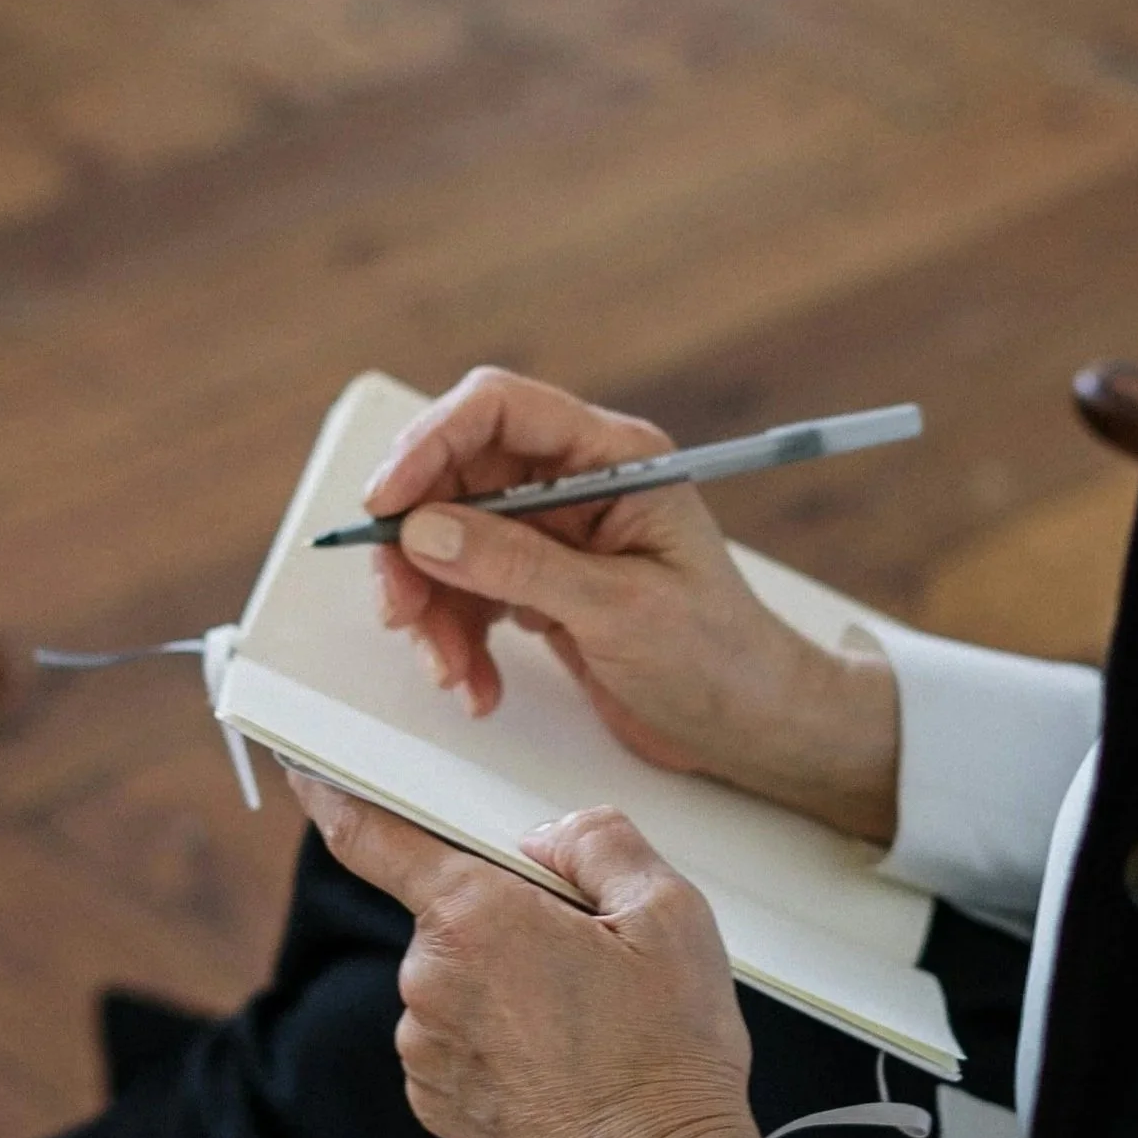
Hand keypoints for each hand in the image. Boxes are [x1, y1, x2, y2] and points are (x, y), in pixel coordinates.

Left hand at [289, 774, 764, 1137]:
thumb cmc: (669, 1057)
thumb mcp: (671, 914)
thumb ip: (600, 843)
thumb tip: (550, 838)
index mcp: (473, 918)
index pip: (372, 837)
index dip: (332, 797)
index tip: (307, 776)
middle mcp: (427, 981)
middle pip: (450, 914)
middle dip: (506, 918)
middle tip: (589, 956)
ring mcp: (424, 1049)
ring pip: (457, 980)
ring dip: (506, 984)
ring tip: (588, 1026)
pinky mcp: (434, 1102)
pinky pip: (456, 1039)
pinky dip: (499, 1040)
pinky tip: (562, 1065)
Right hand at [365, 368, 899, 843]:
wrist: (753, 725)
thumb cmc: (719, 658)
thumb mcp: (617, 610)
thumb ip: (519, 565)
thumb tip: (426, 530)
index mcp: (613, 459)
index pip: (497, 411)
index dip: (428, 445)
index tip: (385, 504)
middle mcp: (577, 484)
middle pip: (456, 479)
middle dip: (418, 548)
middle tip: (403, 611)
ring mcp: (556, 536)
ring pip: (450, 543)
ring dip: (435, 610)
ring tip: (454, 671)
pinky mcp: (542, 585)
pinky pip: (467, 593)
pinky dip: (458, 640)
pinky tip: (477, 684)